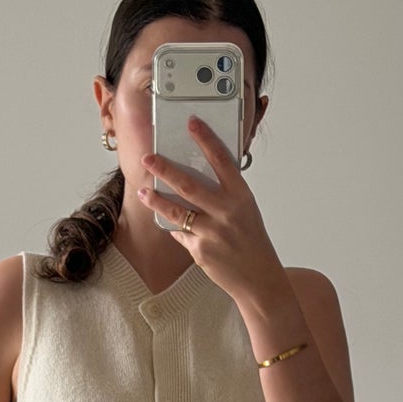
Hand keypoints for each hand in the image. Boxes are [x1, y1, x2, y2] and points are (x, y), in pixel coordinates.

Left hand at [136, 117, 284, 301]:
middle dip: (165, 169)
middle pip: (189, 185)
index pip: (221, 160)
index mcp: (241, 196)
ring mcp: (213, 233)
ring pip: (176, 211)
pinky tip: (170, 223)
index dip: (206, 139)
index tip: (191, 122)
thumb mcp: (245, 211)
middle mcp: (227, 212)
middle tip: (148, 158)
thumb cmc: (252, 241)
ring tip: (143, 191)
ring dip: (156, 200)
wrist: (259, 279)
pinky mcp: (200, 252)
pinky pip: (180, 233)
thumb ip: (224, 195)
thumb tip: (195, 179)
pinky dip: (174, 227)